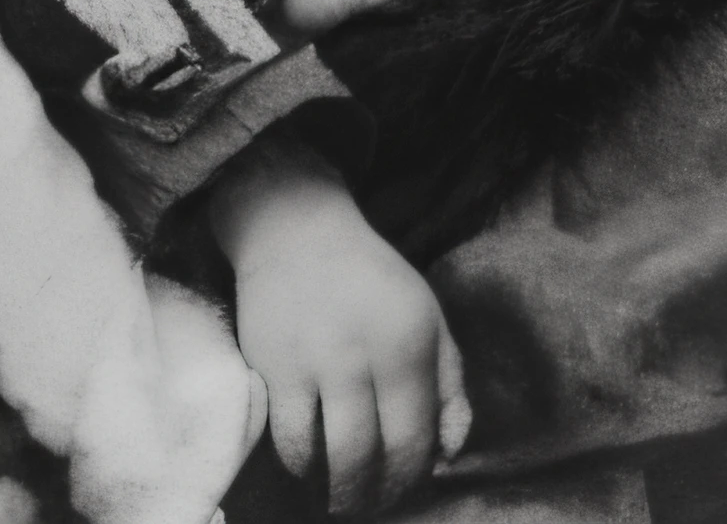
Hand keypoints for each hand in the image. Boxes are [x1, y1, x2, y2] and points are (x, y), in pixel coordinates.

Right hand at [208, 133, 466, 514]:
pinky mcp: (275, 366)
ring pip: (332, 455)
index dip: (409, 480)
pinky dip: (302, 464)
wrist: (296, 229)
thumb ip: (450, 387)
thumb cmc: (370, 281)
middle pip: (374, 456)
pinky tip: (309, 465)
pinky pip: (290, 438)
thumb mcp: (428, 320)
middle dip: (373, 496)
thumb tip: (449, 455)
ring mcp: (318, 362)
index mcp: (411, 345)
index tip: (400, 491)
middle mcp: (367, 355)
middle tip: (367, 505)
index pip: (417, 440)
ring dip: (337, 490)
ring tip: (338, 497)